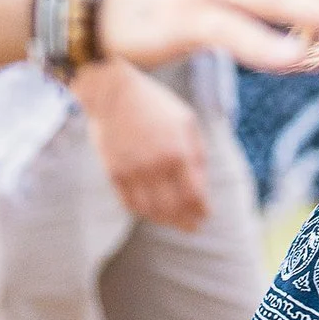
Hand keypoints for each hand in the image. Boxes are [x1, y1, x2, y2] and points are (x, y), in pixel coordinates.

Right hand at [76, 59, 209, 231]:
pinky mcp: (114, 173)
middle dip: (186, 221)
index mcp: (177, 153)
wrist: (112, 92)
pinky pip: (130, 203)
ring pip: (151, 211)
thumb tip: (201, 183)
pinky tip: (152, 212)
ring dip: (165, 221)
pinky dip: (143, 212)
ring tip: (174, 222)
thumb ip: (196, 152)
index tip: (206, 215)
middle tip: (193, 227)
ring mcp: (133, 172)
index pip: (194, 195)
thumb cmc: (154, 103)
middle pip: (174, 208)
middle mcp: (155, 167)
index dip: (201, 210)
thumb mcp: (186, 121)